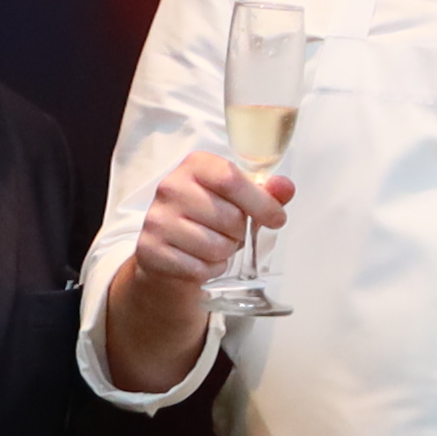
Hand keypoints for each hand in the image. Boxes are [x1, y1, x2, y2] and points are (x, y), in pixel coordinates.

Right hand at [120, 142, 280, 289]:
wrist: (167, 248)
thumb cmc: (208, 218)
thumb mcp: (238, 200)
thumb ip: (265, 193)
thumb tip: (286, 187)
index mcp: (196, 165)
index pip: (232, 180)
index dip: (261, 203)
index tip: (277, 219)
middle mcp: (171, 187)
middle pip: (230, 217)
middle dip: (240, 232)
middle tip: (230, 233)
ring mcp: (157, 219)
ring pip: (216, 246)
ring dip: (225, 252)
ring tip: (214, 245)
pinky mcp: (151, 250)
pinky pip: (199, 268)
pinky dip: (209, 269)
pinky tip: (200, 260)